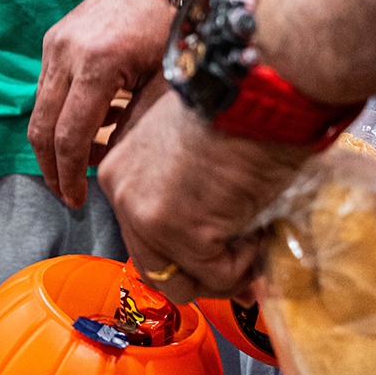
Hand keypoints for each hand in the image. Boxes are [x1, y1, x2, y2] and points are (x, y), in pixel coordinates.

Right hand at [29, 0, 176, 207]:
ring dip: (53, 144)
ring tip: (75, 169)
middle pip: (42, 127)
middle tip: (67, 194)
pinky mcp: (52, 41)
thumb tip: (114, 165)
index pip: (70, 135)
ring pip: (40, 110)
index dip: (70, 174)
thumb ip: (133, 122)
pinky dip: (60, 116)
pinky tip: (85, 130)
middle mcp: (65, 54)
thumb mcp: (161, 80)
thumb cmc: (170, 27)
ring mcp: (54, 46)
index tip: (77, 200)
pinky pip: (47, 90)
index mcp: (96, 64)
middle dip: (52, 168)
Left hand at [97, 90, 312, 302]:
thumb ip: (181, 190)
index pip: (138, 235)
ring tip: (252, 242)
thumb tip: (209, 239)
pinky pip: (217, 275)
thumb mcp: (185, 145)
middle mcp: (122, 195)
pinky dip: (245, 264)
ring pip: (179, 281)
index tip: (215, 253)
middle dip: (198, 275)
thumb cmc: (233, 108)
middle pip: (152, 267)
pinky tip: (258, 229)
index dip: (180, 252)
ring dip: (221, 273)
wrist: (256, 93)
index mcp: (117, 171)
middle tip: (238, 267)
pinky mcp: (182, 233)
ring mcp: (147, 216)